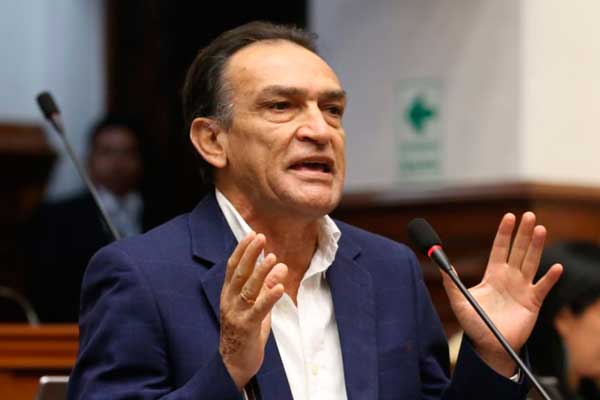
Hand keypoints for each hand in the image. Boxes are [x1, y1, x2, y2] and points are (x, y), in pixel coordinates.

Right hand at [219, 232, 287, 388]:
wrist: (233, 364)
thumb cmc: (244, 333)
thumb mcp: (252, 307)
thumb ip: (261, 289)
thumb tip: (276, 268)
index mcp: (228, 295)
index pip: (233, 267)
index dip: (242, 250)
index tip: (252, 234)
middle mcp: (229, 301)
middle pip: (239, 273)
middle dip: (250, 254)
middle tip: (261, 237)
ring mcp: (236, 314)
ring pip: (248, 288)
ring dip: (261, 272)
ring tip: (273, 258)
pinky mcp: (247, 327)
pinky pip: (259, 309)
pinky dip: (269, 297)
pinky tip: (279, 287)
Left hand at [442, 212, 562, 376]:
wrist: (489, 347)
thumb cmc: (474, 324)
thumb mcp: (459, 302)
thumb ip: (450, 283)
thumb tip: (438, 264)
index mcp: (493, 274)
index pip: (500, 248)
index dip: (504, 232)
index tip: (509, 216)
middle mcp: (509, 278)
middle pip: (518, 250)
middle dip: (523, 233)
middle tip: (529, 215)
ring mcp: (522, 289)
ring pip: (531, 262)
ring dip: (536, 247)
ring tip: (540, 229)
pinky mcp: (533, 303)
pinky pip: (543, 287)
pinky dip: (550, 278)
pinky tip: (555, 267)